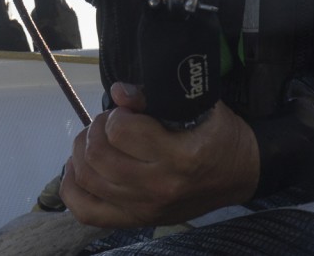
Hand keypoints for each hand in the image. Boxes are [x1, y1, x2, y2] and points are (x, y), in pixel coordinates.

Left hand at [60, 81, 259, 227]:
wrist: (241, 175)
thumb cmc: (223, 136)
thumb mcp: (202, 107)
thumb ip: (158, 98)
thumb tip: (118, 92)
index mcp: (179, 156)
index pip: (122, 130)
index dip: (117, 113)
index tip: (126, 110)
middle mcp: (158, 186)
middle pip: (99, 155)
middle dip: (95, 129)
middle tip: (108, 121)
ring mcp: (144, 208)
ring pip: (87, 179)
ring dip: (81, 152)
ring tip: (94, 139)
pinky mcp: (136, 221)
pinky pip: (86, 211)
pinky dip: (72, 189)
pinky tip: (78, 168)